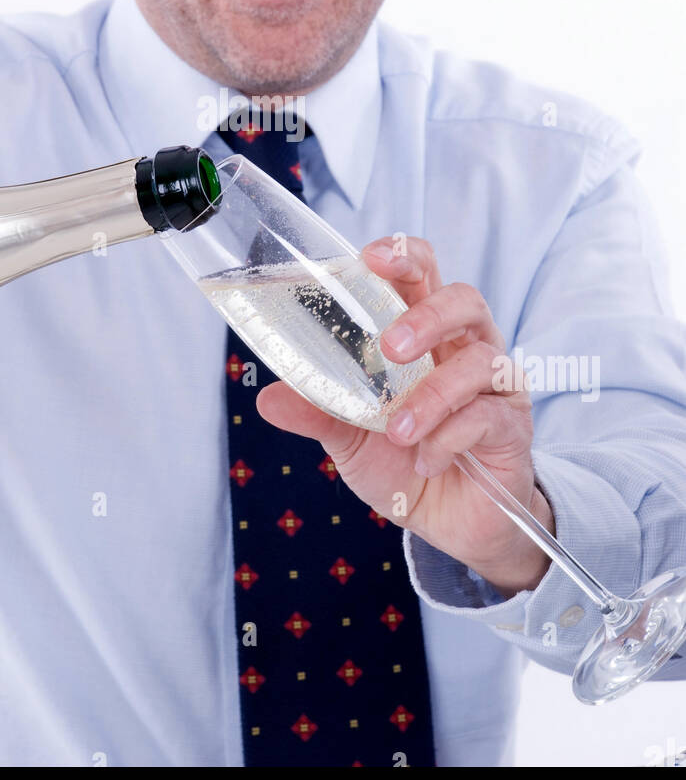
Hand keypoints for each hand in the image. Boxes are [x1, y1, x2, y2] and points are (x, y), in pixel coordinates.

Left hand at [256, 236, 553, 595]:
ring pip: (480, 361)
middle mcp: (464, 347)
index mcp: (425, 333)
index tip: (370, 258)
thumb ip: (317, 411)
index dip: (402, 256)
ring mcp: (495, 385)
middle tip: (390, 348)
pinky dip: (451, 437)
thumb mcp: (349, 437)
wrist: (448, 523)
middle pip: (463, 300)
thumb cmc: (402, 461)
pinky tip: (426, 460)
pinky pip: (490, 417)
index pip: (422, 273)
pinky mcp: (512, 426)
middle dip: (427, 316)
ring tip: (397, 431)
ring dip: (433, 395)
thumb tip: (267, 397)